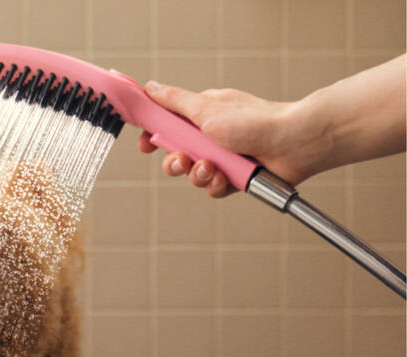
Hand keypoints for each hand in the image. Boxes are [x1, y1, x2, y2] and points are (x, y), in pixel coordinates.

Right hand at [137, 82, 314, 197]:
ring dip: (198, 175)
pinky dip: (216, 184)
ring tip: (211, 168)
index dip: (154, 136)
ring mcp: (224, 156)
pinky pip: (213, 187)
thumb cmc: (254, 121)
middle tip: (183, 160)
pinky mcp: (235, 176)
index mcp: (202, 115)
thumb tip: (150, 87)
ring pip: (193, 174)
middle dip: (176, 162)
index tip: (146, 145)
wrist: (293, 143)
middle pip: (177, 154)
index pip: (168, 125)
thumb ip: (174, 101)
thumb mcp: (205, 108)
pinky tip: (225, 178)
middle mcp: (212, 135)